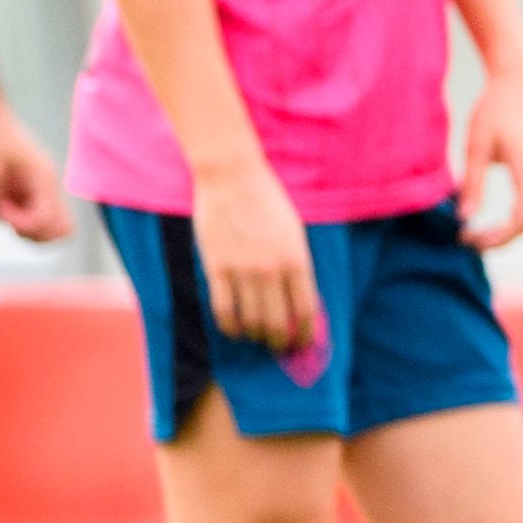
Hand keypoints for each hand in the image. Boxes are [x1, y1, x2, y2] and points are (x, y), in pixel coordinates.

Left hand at [0, 96, 69, 244]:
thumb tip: (6, 221)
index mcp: (44, 179)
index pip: (51, 222)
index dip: (28, 226)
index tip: (4, 210)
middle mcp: (42, 183)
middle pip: (56, 226)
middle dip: (30, 230)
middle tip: (4, 211)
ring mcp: (31, 182)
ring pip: (37, 219)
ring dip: (16, 219)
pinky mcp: (17, 180)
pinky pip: (21, 208)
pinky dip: (7, 209)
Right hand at [191, 158, 318, 356]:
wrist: (232, 177)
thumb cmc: (268, 201)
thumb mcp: (295, 233)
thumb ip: (297, 267)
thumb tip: (300, 303)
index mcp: (297, 260)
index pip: (306, 312)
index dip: (305, 334)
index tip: (303, 343)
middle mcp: (271, 270)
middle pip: (278, 324)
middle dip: (280, 341)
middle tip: (279, 345)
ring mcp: (242, 271)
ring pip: (251, 322)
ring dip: (256, 336)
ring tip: (258, 337)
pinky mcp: (216, 269)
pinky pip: (223, 311)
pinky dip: (230, 328)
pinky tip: (235, 330)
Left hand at [456, 64, 522, 251]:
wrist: (516, 81)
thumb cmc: (493, 109)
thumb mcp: (476, 147)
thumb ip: (472, 185)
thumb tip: (464, 219)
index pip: (521, 221)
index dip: (497, 237)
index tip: (468, 240)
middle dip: (502, 237)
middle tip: (469, 241)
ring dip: (510, 228)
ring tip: (479, 232)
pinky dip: (518, 216)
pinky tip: (494, 217)